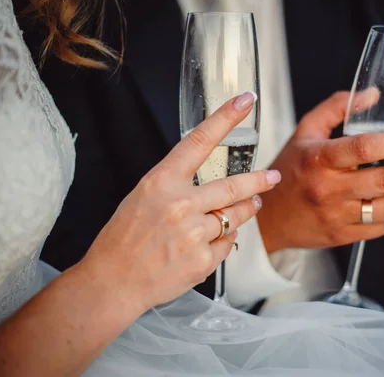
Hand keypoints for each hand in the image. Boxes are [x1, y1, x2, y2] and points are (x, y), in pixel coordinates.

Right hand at [77, 92, 280, 312]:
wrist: (112, 282)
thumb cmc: (123, 239)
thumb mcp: (142, 197)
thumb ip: (176, 186)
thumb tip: (213, 184)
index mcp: (161, 182)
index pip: (199, 141)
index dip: (225, 118)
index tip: (245, 101)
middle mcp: (180, 205)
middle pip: (234, 186)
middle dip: (259, 180)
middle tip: (272, 177)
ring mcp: (193, 235)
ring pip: (236, 217)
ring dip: (245, 211)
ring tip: (248, 207)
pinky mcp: (202, 261)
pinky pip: (226, 245)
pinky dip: (221, 243)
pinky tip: (204, 245)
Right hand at [257, 90, 383, 252]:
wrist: (267, 218)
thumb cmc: (288, 170)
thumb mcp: (304, 132)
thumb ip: (336, 108)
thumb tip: (373, 95)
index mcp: (318, 158)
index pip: (365, 148)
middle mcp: (327, 188)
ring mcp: (335, 215)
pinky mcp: (341, 235)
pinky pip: (381, 227)